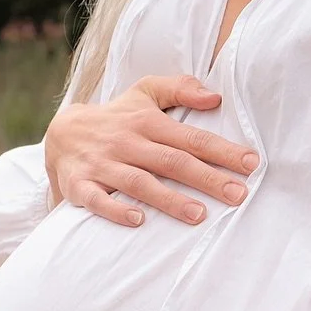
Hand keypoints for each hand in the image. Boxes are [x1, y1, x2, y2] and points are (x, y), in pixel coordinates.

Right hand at [44, 75, 258, 228]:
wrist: (60, 133)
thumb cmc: (117, 117)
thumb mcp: (144, 93)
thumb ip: (179, 89)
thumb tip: (215, 97)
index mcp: (147, 122)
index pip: (191, 138)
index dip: (221, 150)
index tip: (250, 164)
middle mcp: (127, 142)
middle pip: (172, 161)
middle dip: (207, 178)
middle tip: (238, 195)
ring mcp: (103, 164)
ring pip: (139, 182)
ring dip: (169, 199)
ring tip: (199, 215)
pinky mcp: (80, 185)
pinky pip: (97, 199)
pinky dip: (115, 210)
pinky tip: (138, 221)